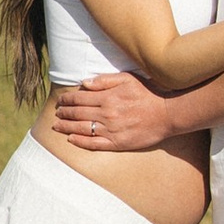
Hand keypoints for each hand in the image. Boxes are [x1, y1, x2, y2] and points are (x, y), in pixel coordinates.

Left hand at [52, 70, 169, 151]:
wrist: (166, 114)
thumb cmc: (147, 94)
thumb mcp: (127, 79)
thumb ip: (104, 80)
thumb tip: (84, 83)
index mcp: (107, 97)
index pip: (80, 98)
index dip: (67, 99)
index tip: (60, 100)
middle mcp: (106, 114)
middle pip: (78, 114)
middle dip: (64, 113)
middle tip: (56, 113)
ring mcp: (111, 130)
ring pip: (82, 129)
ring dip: (66, 127)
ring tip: (56, 126)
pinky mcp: (117, 143)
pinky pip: (94, 144)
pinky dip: (80, 142)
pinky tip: (71, 139)